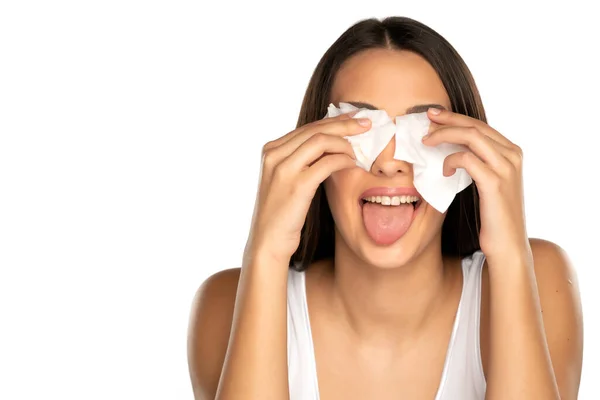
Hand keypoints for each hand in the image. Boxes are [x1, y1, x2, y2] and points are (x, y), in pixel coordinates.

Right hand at [243, 111, 371, 264]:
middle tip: (367, 123)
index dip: (333, 121)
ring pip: (321, 141)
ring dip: (345, 143)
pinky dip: (343, 160)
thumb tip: (330, 143)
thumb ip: (300, 159)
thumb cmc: (282, 212)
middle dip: (344, 124)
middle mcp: (274, 154)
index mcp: (271, 150)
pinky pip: (327, 163)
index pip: (307, 127)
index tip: (353, 119)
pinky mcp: (297, 185)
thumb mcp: (285, 179)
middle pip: (315, 129)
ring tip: (359, 150)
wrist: (268, 240)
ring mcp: (284, 169)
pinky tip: (352, 164)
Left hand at [422, 108, 529, 262]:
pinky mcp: (495, 183)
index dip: (455, 118)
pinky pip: (466, 159)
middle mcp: (512, 155)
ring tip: (427, 142)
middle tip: (426, 118)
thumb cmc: (494, 215)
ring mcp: (506, 168)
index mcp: (512, 152)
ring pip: (471, 136)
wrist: (508, 245)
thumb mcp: (489, 182)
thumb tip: (452, 147)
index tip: (434, 116)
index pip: (480, 125)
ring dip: (444, 135)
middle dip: (447, 120)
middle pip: (474, 126)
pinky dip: (450, 161)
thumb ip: (479, 162)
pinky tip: (443, 171)